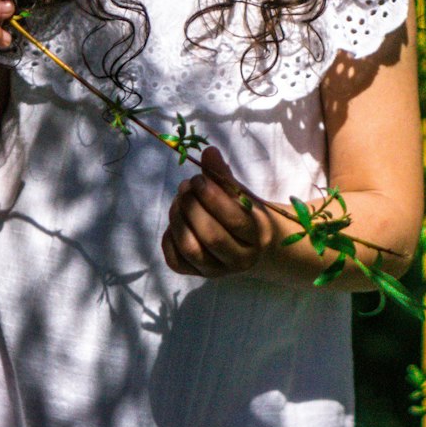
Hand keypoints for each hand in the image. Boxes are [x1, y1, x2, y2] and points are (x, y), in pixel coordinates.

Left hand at [162, 146, 274, 278]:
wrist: (251, 246)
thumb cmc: (246, 214)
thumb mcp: (242, 194)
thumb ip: (224, 176)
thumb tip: (208, 151)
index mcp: (256, 236)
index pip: (234, 219)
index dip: (212, 196)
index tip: (198, 178)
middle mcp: (239, 259)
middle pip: (211, 236)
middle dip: (192, 207)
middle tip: (185, 186)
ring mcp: (217, 271)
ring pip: (191, 250)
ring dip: (178, 220)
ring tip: (178, 200)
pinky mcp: (197, 275)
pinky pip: (176, 261)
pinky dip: (169, 239)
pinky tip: (175, 222)